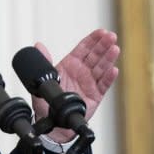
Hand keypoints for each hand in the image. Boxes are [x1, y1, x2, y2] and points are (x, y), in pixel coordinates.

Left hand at [33, 29, 119, 143]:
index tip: (101, 32)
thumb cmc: (47, 101)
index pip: (83, 49)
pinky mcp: (95, 95)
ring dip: (109, 58)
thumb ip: (44, 61)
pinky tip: (114, 70)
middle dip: (103, 45)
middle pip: (95, 55)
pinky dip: (109, 78)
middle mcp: (82, 72)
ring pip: (101, 68)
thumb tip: (39, 45)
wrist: (52, 122)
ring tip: (114, 49)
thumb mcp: (42, 78)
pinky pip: (103, 85)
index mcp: (70, 65)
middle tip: (111, 36)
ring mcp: (90, 83)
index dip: (92, 40)